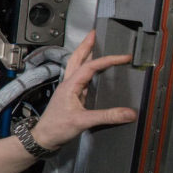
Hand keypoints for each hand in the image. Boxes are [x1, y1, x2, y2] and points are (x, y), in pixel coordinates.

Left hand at [32, 30, 137, 148]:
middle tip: (94, 34)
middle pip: (77, 59)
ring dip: (85, 54)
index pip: (90, 66)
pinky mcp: (71, 97)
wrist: (43, 138)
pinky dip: (87, 69)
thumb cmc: (56, 128)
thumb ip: (106, 116)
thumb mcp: (83, 122)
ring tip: (93, 46)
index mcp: (70, 85)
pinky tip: (93, 71)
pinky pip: (80, 77)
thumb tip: (128, 113)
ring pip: (76, 66)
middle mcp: (68, 84)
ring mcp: (69, 90)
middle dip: (86, 45)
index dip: (107, 60)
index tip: (123, 57)